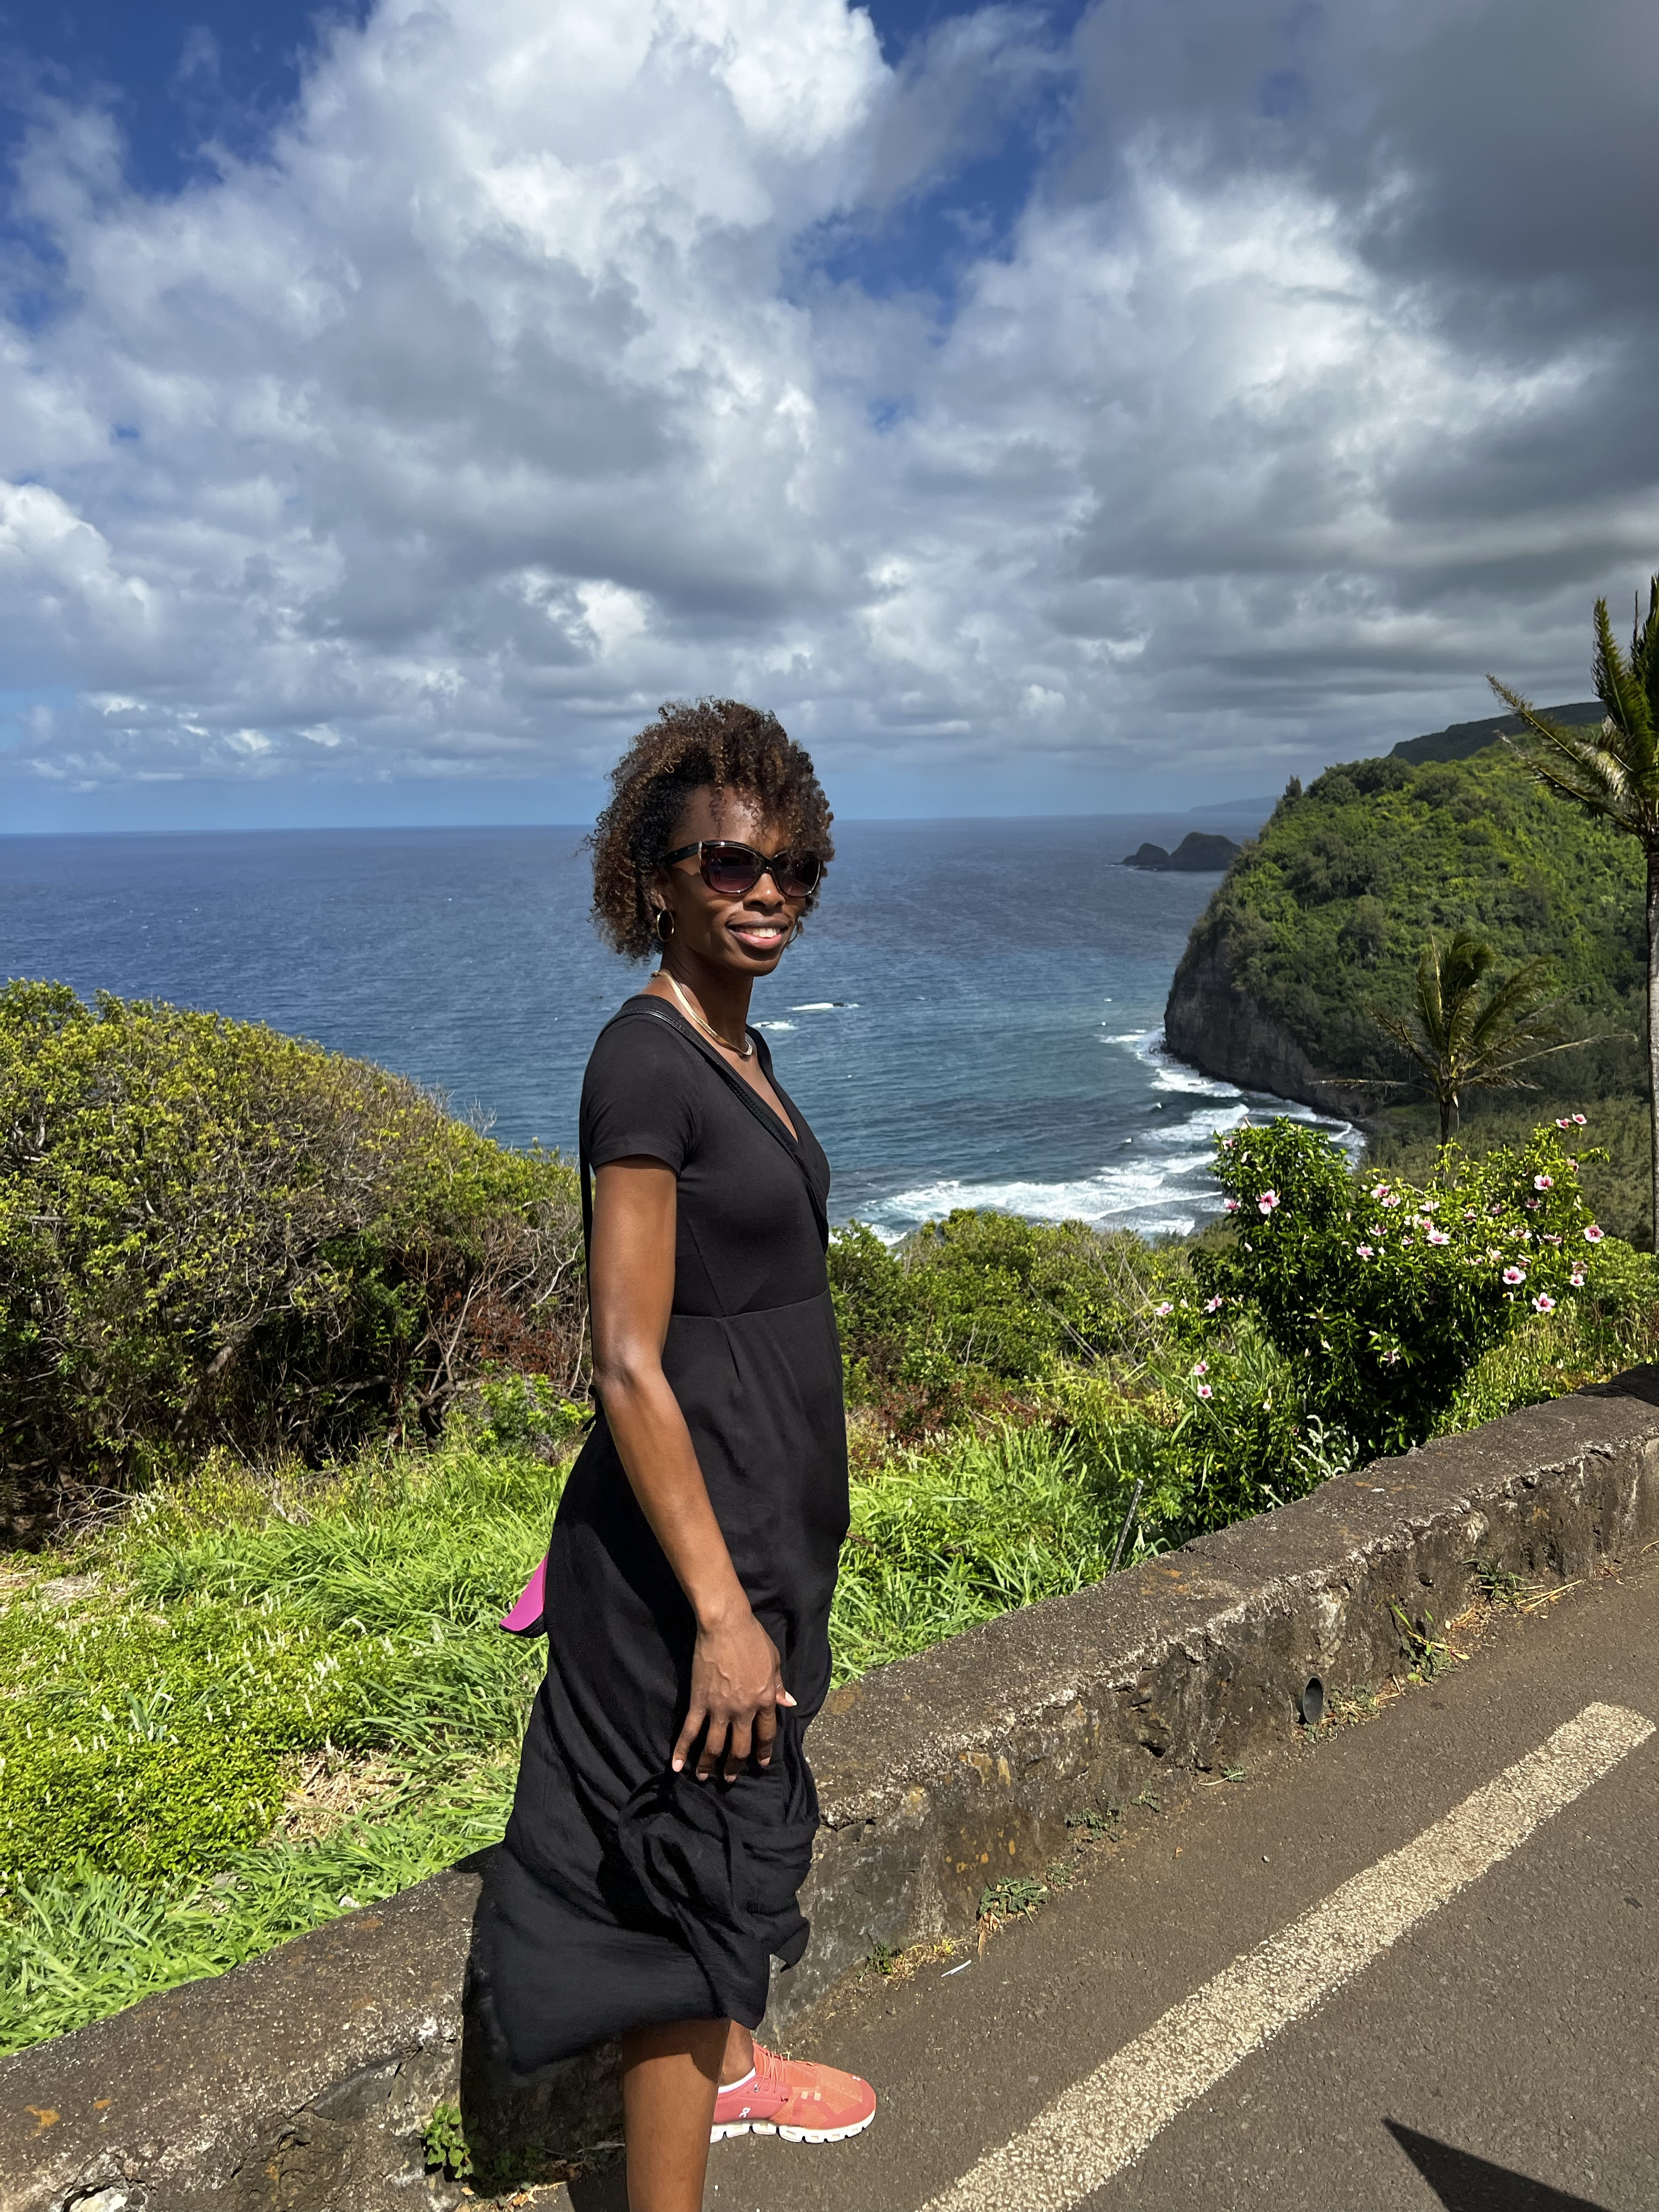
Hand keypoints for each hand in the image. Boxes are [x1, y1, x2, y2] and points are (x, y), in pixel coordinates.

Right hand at [672, 1604, 796, 1781]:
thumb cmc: (753, 1638)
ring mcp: (720, 1708)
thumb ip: (780, 1685)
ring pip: (714, 1746)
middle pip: (739, 1747)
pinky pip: (690, 1731)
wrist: (726, 1625)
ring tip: (704, 1777)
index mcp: (765, 1699)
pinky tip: (676, 1766)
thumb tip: (790, 1703)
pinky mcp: (699, 1701)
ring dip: (709, 1765)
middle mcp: (744, 1710)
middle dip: (735, 1767)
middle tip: (730, 1778)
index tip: (761, 1763)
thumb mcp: (774, 1661)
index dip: (763, 1751)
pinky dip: (682, 1750)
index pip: (766, 1734)